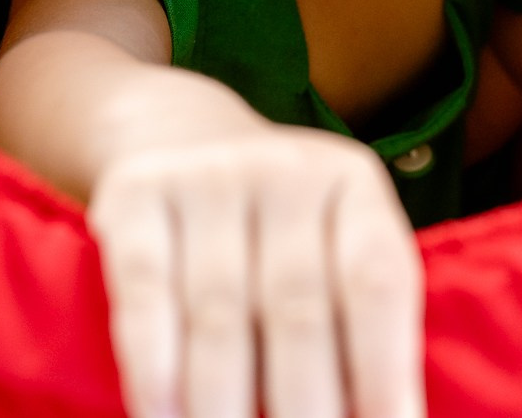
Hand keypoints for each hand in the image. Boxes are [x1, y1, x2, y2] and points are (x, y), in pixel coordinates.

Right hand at [86, 103, 424, 417]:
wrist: (173, 130)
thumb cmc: (275, 226)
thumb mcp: (331, 242)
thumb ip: (358, 321)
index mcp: (353, 185)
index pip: (377, 283)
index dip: (385, 371)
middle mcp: (286, 170)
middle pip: (298, 309)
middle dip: (304, 409)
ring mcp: (208, 177)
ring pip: (219, 314)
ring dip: (223, 407)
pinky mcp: (136, 195)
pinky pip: (144, 294)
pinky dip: (153, 370)